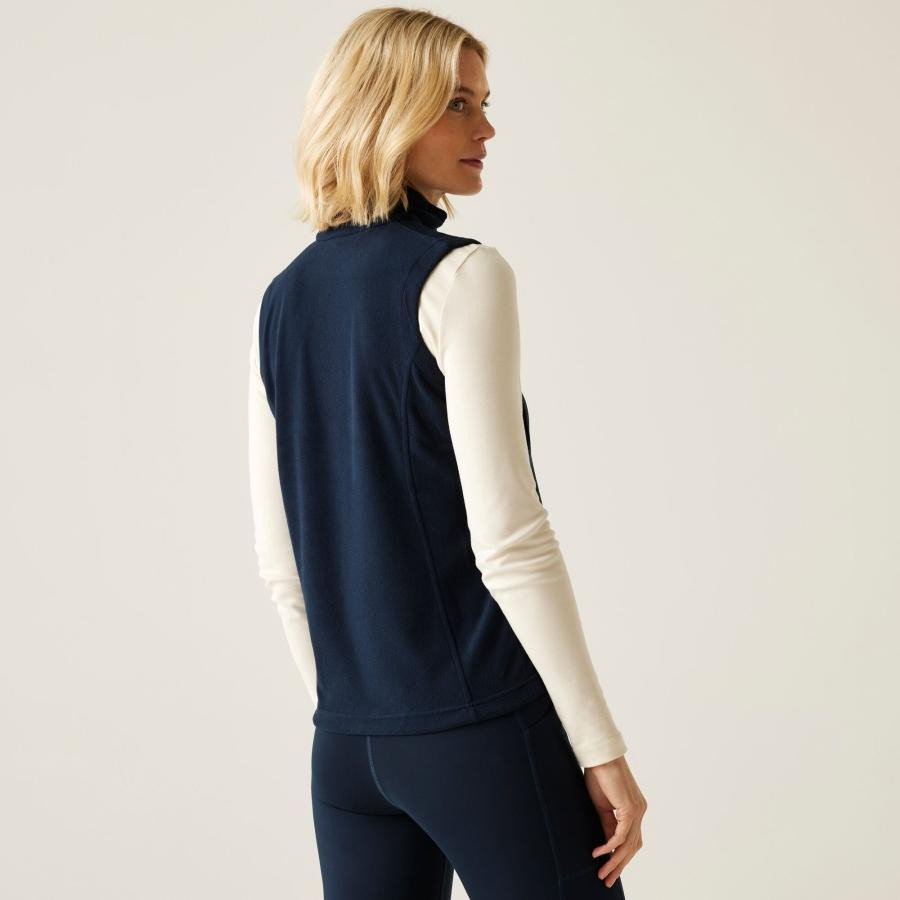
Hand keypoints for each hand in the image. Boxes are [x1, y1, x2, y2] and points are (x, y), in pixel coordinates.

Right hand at [583, 755, 646, 887]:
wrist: (600, 757)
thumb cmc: (599, 776)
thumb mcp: (602, 806)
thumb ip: (607, 824)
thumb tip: (608, 845)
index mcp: (635, 809)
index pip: (631, 840)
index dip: (621, 856)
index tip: (608, 869)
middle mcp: (640, 811)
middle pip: (633, 846)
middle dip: (620, 865)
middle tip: (607, 880)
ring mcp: (637, 810)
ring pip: (628, 845)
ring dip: (615, 861)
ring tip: (602, 873)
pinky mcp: (630, 809)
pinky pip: (620, 835)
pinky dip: (610, 846)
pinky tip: (599, 853)